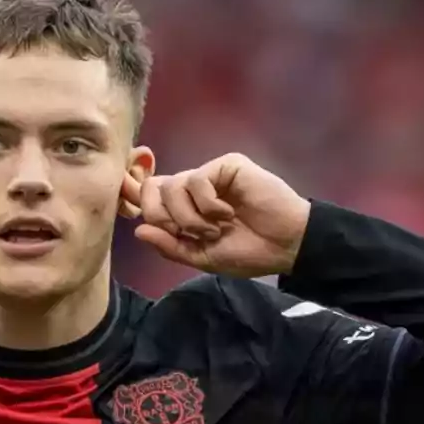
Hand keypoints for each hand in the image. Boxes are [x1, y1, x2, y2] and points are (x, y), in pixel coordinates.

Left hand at [125, 153, 311, 277]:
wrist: (286, 245)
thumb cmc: (249, 252)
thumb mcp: (203, 257)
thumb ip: (170, 246)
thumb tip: (138, 230)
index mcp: (186, 207)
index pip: (149, 196)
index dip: (144, 208)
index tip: (161, 227)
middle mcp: (194, 187)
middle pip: (153, 189)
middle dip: (164, 217)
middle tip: (189, 233)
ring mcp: (210, 174)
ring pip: (172, 187)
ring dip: (190, 217)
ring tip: (216, 229)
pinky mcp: (226, 165)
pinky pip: (196, 180)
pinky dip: (207, 205)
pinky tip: (228, 213)